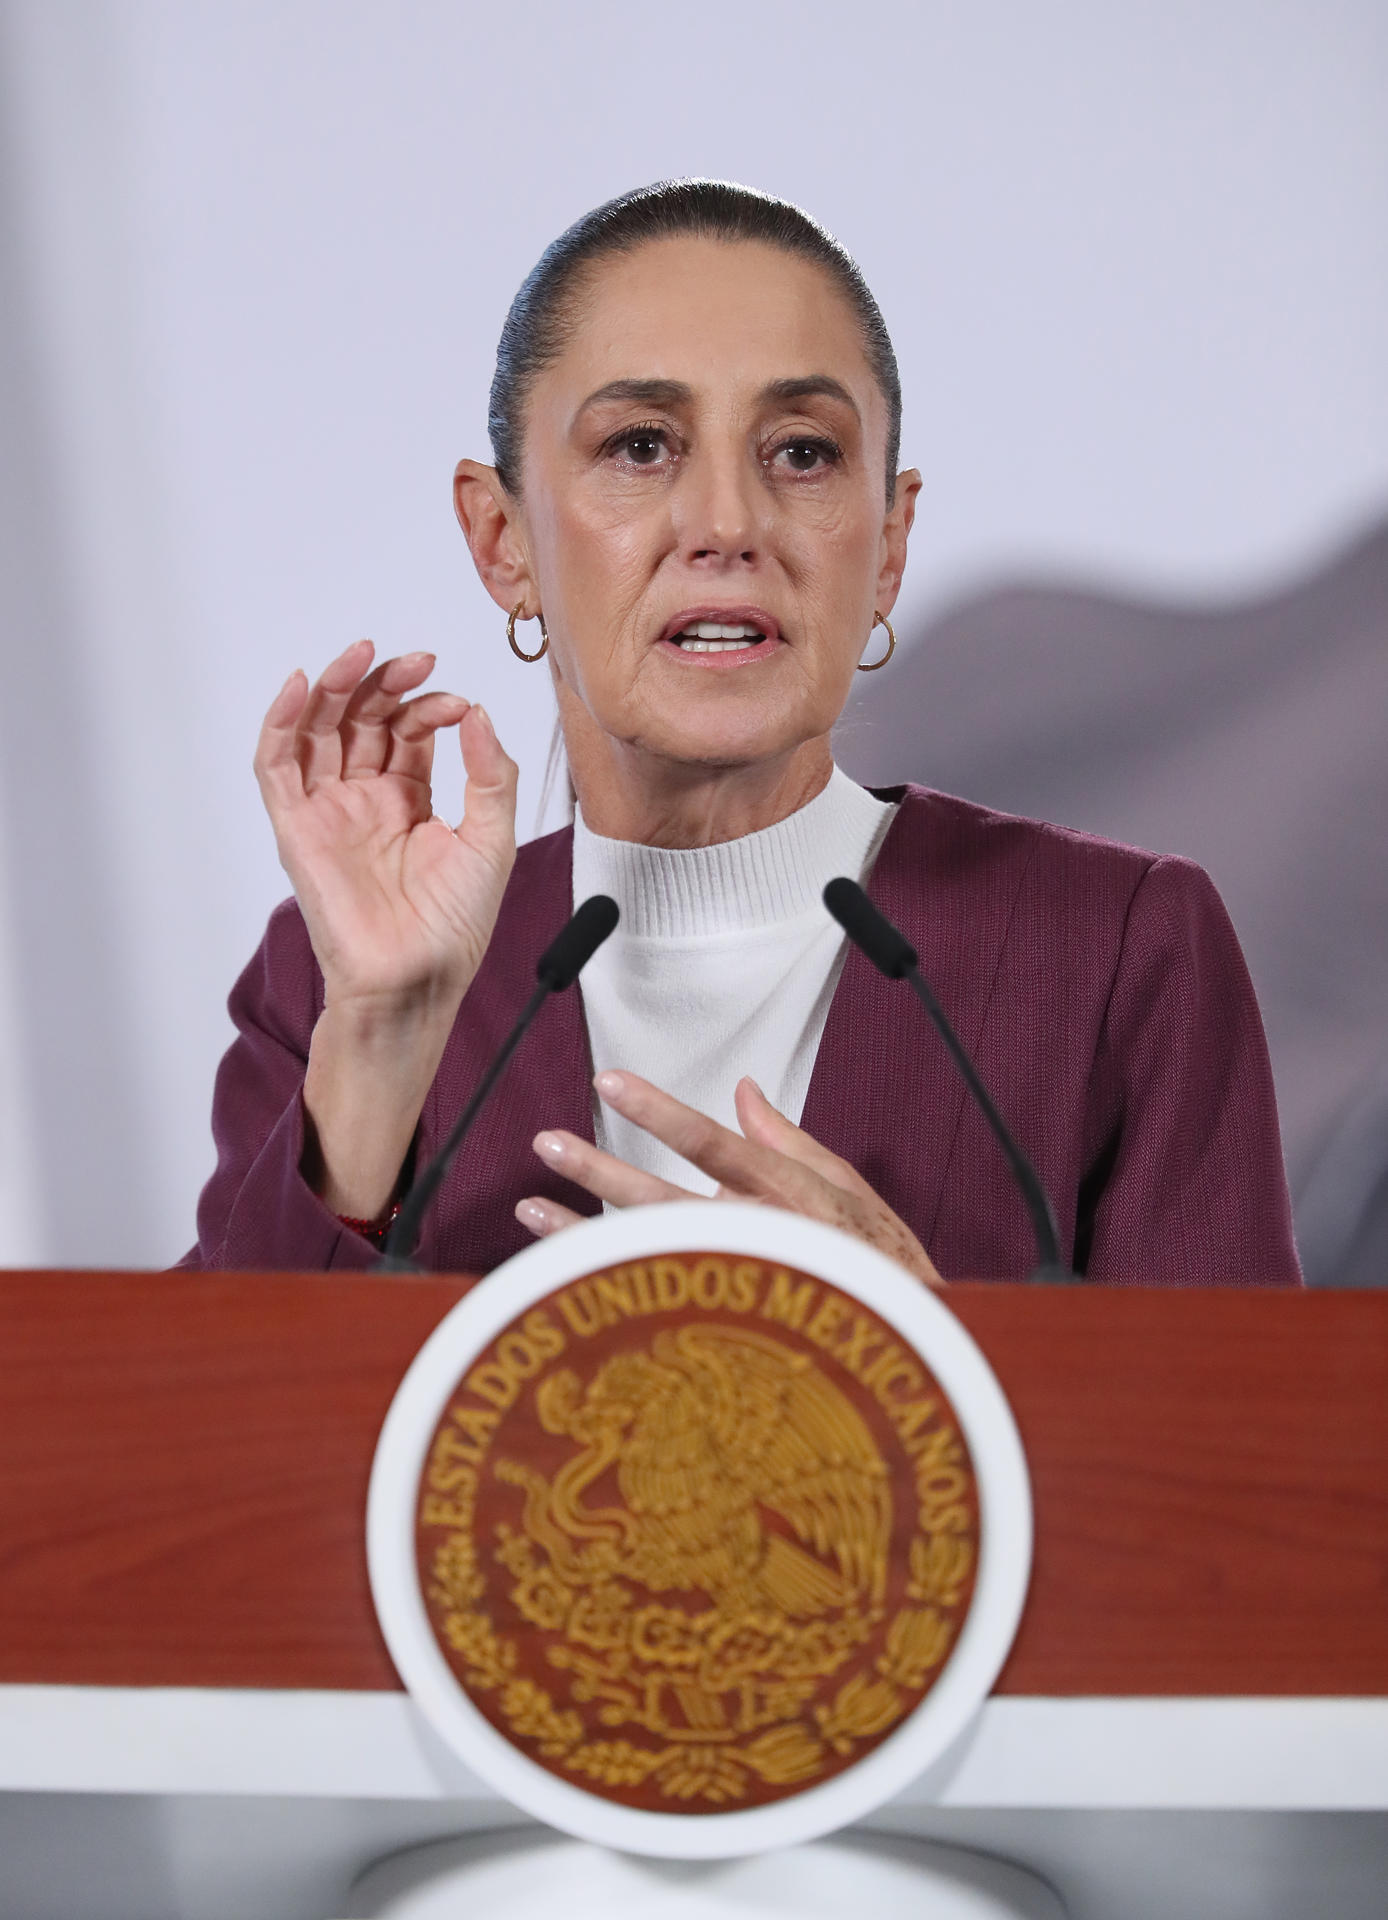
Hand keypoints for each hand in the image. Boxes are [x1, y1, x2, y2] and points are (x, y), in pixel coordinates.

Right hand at [254, 639, 518, 1218]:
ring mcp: (327, 810)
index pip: (408, 731)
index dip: (428, 706)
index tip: (458, 704)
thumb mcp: (491, 839)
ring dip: (335, 688)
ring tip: (361, 656)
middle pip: (361, 720)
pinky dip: (282, 722)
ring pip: (318, 730)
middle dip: (383, 684)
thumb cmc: (454, 925)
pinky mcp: (297, 828)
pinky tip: (304, 688)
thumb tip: (481, 714)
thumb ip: (490, 776)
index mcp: (409, 800)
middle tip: (412, 662)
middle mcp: (364, 799)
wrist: (417, 978)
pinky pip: (277, 765)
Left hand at [517, 1071, 942, 1287]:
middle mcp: (754, 1237)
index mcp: (786, 1193)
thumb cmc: (882, 1264)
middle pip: (663, 1200)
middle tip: (548, 1142)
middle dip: (600, 1169)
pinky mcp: (725, 1318)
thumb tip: (743, 1091)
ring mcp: (735, 1282)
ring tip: (528, 1208)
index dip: (659, 1113)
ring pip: (645, 1253)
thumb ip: (786, 1138)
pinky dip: (602, 1282)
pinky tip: (559, 1270)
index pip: (714, 1144)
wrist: (909, 1346)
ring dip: (579, 1231)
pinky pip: (650, 1298)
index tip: (611, 1082)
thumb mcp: (845, 1187)